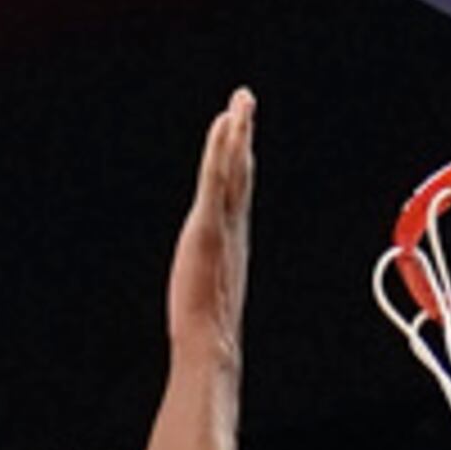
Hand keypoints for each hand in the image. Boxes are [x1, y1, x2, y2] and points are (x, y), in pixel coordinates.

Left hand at [166, 87, 254, 354]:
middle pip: (241, 173)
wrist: (211, 348)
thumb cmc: (207, 335)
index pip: (237, 193)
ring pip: (234, 170)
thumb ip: (208, 293)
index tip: (241, 136)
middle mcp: (234, 230)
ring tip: (240, 102)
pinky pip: (216, 179)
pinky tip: (223, 126)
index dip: (240, 162)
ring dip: (237, 132)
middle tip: (245, 101)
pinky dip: (221, 150)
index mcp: (233, 243)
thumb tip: (205, 314)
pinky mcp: (209, 228)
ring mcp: (224, 228)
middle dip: (244, 135)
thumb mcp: (207, 305)